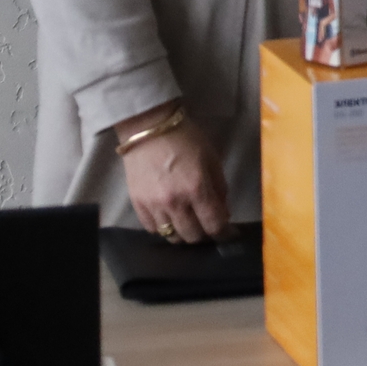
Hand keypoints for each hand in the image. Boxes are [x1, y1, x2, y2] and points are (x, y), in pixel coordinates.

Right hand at [116, 101, 233, 243]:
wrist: (149, 129)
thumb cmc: (186, 139)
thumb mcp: (212, 159)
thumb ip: (219, 188)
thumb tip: (224, 213)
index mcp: (197, 188)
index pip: (214, 224)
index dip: (225, 232)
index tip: (229, 232)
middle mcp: (175, 202)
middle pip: (192, 236)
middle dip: (205, 233)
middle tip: (208, 224)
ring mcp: (153, 206)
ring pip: (171, 237)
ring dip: (184, 232)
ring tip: (189, 221)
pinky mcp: (137, 205)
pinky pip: (152, 229)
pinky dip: (164, 227)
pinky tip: (170, 217)